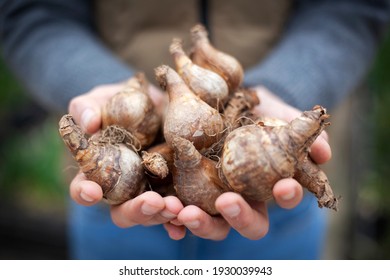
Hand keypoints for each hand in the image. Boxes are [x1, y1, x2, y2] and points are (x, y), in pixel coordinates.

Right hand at [67, 81, 180, 227]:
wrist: (159, 102)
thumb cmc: (123, 100)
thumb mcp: (103, 98)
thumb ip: (88, 108)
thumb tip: (89, 124)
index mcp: (99, 170)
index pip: (84, 187)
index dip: (85, 192)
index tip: (93, 191)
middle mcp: (124, 188)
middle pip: (122, 211)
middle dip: (136, 210)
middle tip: (152, 201)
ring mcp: (150, 190)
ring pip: (151, 214)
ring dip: (162, 214)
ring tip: (176, 207)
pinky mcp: (173, 189)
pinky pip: (176, 209)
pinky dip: (180, 219)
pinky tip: (186, 218)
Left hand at [163, 86, 331, 240]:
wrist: (226, 101)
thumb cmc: (259, 112)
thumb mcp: (280, 115)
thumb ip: (302, 132)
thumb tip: (324, 152)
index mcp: (270, 184)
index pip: (282, 199)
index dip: (286, 197)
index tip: (283, 186)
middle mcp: (244, 197)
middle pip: (246, 223)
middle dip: (238, 217)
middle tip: (226, 203)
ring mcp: (214, 196)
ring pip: (210, 222)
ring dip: (198, 221)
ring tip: (183, 211)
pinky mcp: (187, 189)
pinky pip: (179, 208)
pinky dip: (171, 215)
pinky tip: (164, 209)